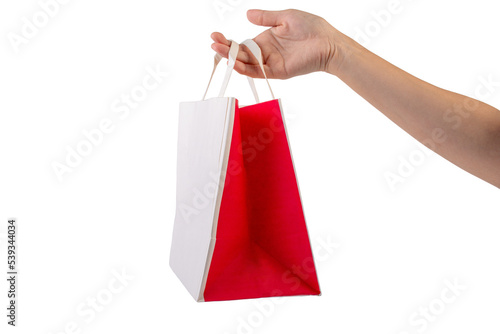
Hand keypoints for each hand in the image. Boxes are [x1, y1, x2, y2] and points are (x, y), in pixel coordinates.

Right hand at [211, 9, 343, 78]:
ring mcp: (271, 64)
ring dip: (232, 59)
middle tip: (213, 44)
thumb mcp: (284, 17)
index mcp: (266, 40)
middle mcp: (266, 53)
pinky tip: (235, 64)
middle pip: (241, 54)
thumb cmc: (312, 28)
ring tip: (218, 51)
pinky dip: (246, 69)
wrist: (329, 42)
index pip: (242, 43)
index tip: (215, 35)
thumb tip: (247, 14)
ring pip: (247, 64)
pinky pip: (259, 72)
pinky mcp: (278, 72)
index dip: (228, 41)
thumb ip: (265, 18)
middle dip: (226, 49)